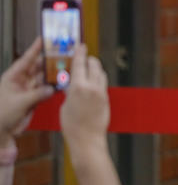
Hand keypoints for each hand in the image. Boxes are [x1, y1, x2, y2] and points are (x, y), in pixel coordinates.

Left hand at [0, 38, 54, 147]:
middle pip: (37, 67)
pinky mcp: (34, 98)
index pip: (25, 60)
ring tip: (66, 67)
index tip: (43, 39)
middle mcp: (21, 80)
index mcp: (13, 77)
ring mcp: (28, 89)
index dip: (34, 49)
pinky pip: (46, 89)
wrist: (1, 131)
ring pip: (43, 78)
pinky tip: (62, 83)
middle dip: (48, 61)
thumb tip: (52, 88)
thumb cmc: (3, 113)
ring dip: (53, 74)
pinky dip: (53, 87)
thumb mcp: (19, 102)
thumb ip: (38, 93)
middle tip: (62, 53)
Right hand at [60, 44, 109, 158]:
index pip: (80, 64)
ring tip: (87, 71)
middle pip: (94, 65)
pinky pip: (102, 83)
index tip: (81, 46)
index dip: (80, 53)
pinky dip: (97, 80)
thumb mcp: (64, 106)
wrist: (87, 139)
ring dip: (95, 69)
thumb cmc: (72, 126)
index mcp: (78, 87)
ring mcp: (101, 92)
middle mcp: (92, 87)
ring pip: (100, 73)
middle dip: (89, 60)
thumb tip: (71, 84)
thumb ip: (69, 92)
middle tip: (84, 59)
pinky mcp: (106, 98)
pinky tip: (91, 84)